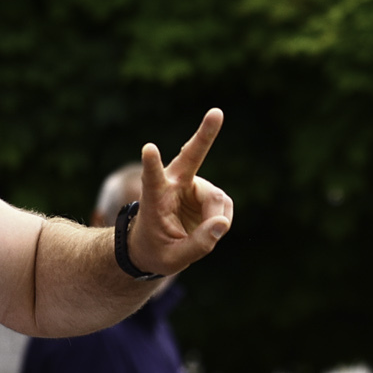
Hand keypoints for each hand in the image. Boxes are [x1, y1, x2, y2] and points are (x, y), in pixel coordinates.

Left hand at [128, 109, 234, 273]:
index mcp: (153, 199)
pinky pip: (224, 205)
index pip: (151, 180)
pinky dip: (221, 220)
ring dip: (216, 219)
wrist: (155, 246)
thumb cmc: (155, 251)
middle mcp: (173, 184)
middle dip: (205, 136)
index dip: (152, 165)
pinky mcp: (206, 191)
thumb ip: (198, 244)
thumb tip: (222, 223)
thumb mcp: (172, 259)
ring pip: (216, 198)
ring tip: (203, 235)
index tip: (148, 148)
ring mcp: (192, 185)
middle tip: (217, 113)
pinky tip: (210, 227)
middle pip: (191, 157)